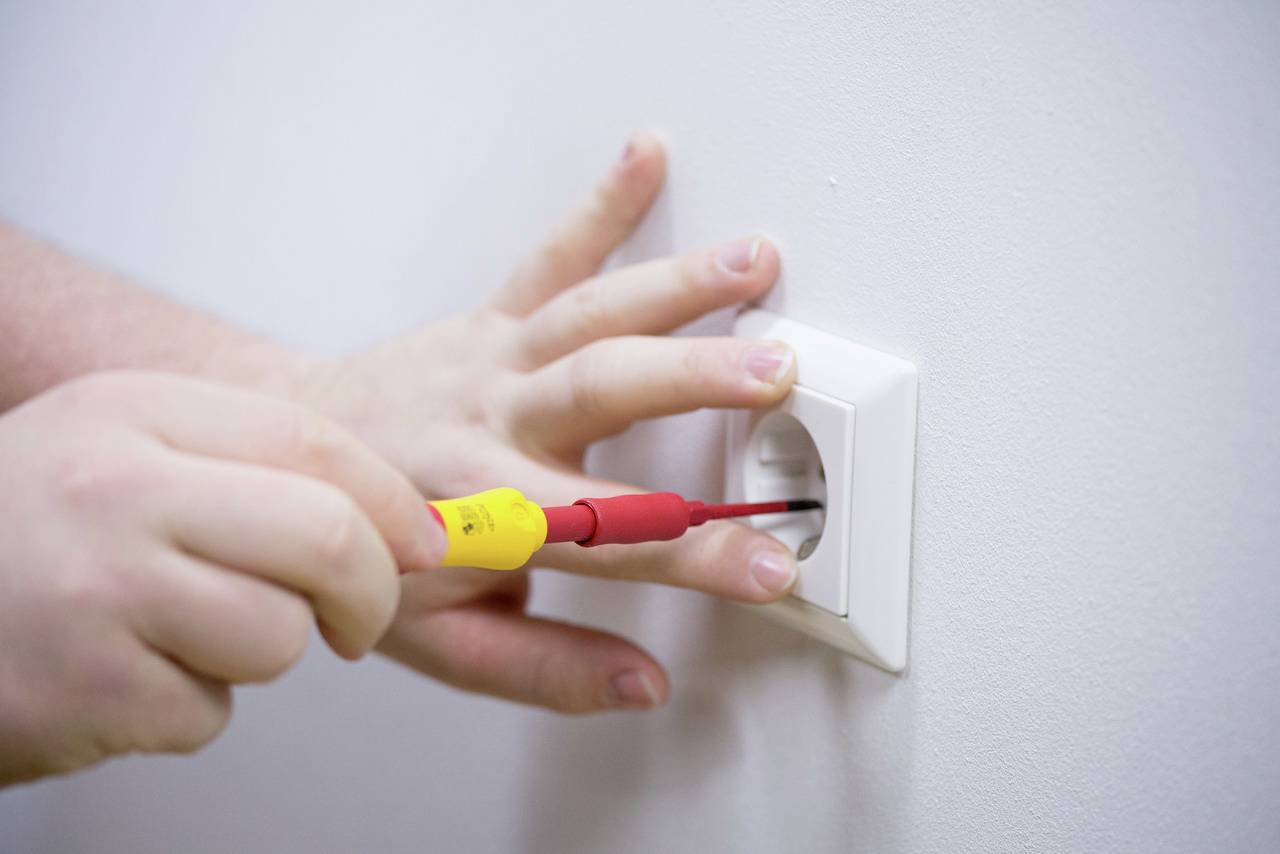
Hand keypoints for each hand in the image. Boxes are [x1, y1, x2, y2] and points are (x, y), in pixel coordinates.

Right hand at [0, 371, 443, 783]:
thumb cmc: (29, 536)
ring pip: (277, 636)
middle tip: (352, 620)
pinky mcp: (85, 689)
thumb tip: (411, 529)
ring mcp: (97, 590)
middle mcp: (117, 489)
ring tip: (172, 632)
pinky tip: (114, 674)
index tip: (427, 543)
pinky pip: (206, 710)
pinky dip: (182, 705)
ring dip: (255, 652)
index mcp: (135, 413)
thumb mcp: (126, 455)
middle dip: (370, 592)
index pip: (315, 441)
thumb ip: (255, 471)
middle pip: (326, 536)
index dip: (393, 500)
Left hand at [296, 133, 797, 712]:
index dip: (698, 556)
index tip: (773, 565)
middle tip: (778, 373)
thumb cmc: (364, 553)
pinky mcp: (488, 320)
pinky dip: (600, 203)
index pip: (611, 538)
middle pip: (604, 394)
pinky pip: (547, 257)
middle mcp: (491, 425)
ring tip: (756, 260)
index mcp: (487, 513)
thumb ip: (548, 670)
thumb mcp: (446, 643)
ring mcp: (491, 361)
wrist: (282, 459)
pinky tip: (648, 155)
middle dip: (695, 379)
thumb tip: (647, 686)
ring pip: (591, 315)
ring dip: (676, 284)